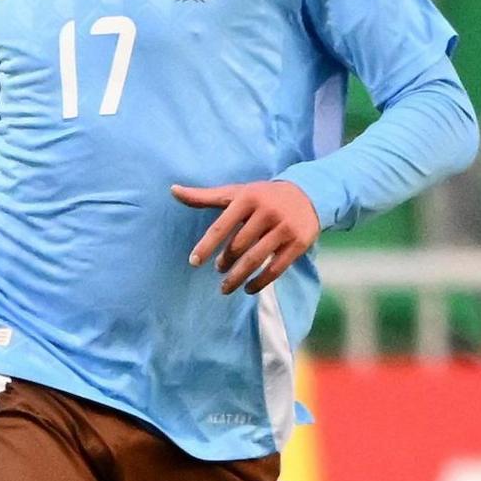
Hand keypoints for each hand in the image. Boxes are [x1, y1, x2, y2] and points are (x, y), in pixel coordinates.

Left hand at [171, 180, 320, 294]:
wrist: (308, 194)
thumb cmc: (262, 196)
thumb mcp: (235, 193)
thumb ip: (204, 196)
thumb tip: (173, 190)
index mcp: (247, 198)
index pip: (221, 227)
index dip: (206, 246)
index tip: (194, 263)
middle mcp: (267, 211)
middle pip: (238, 245)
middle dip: (225, 262)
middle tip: (218, 270)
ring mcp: (284, 227)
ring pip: (255, 258)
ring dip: (238, 277)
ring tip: (226, 286)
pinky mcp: (299, 242)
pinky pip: (276, 268)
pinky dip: (260, 282)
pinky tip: (249, 289)